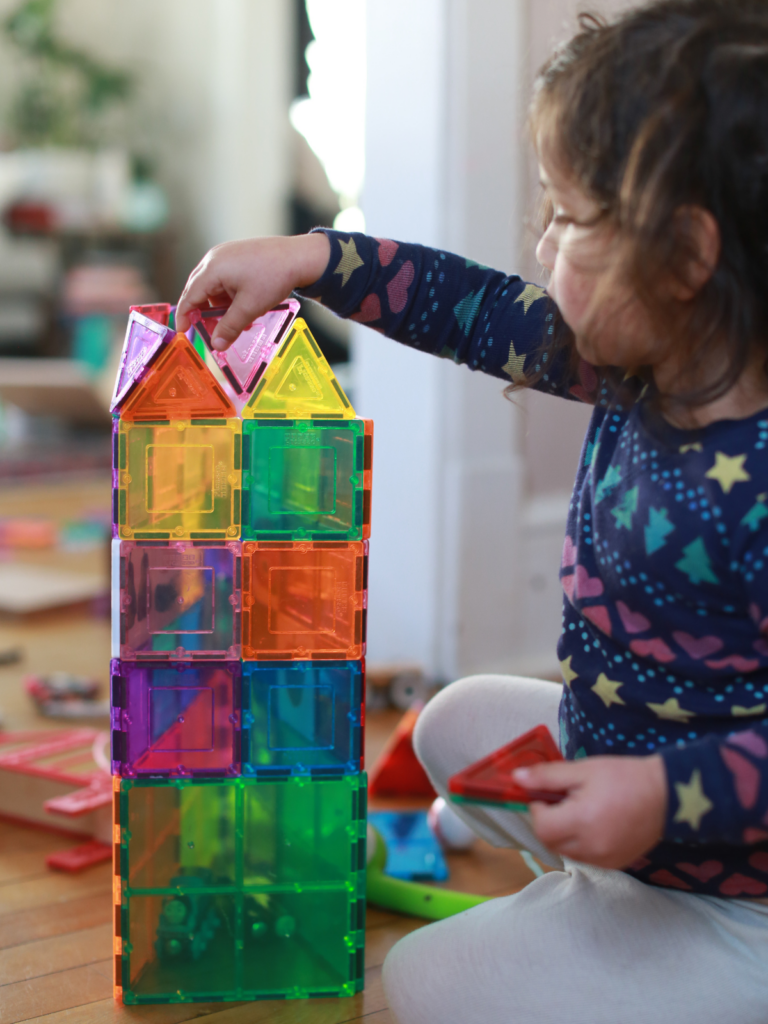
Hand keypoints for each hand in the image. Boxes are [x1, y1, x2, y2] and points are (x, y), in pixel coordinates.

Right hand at [175, 233, 330, 349]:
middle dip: (203, 314)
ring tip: (236, 325)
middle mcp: (214, 258)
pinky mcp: (236, 256)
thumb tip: (216, 345)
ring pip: (213, 287)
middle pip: (198, 290)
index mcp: (213, 269)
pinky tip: (242, 310)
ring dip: (220, 308)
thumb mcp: (250, 308)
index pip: (189, 296)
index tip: (183, 332)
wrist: (299, 257)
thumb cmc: (274, 277)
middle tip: (211, 333)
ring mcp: (225, 255)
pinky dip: (229, 297)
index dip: (184, 316)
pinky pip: (225, 280)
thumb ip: (230, 327)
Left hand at [513, 754, 666, 868]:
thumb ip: (547, 777)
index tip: (545, 795)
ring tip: (581, 810)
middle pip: (550, 842)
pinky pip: (585, 857)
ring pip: (566, 852)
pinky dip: (580, 843)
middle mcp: (591, 847)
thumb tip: (517, 779)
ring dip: (563, 834)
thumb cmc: (624, 777)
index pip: (541, 826)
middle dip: (548, 821)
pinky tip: (594, 824)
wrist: (667, 795)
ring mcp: (604, 860)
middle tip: (561, 800)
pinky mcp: (615, 865)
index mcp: (582, 822)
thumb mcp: (583, 770)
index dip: (537, 809)